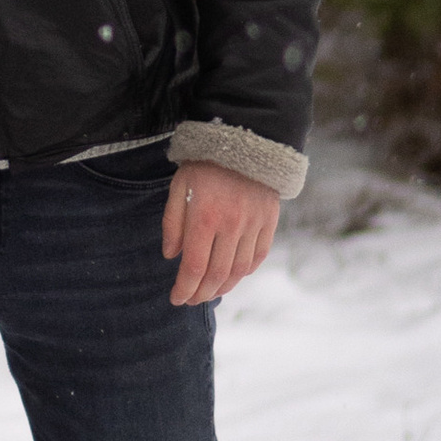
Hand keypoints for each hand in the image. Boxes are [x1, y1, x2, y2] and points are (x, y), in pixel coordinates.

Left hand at [162, 163, 279, 304]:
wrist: (245, 140)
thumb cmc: (204, 164)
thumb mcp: (179, 188)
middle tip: (191, 300)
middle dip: (201, 294)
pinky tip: (234, 276)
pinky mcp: (268, 222)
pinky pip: (258, 256)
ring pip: (239, 270)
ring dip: (223, 287)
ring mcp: (253, 225)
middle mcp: (231, 226)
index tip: (176, 299)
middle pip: (216, 275)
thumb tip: (171, 256)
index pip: (193, 268)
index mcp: (204, 218)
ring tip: (210, 293)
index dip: (184, 289)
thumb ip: (172, 223)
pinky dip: (246, 271)